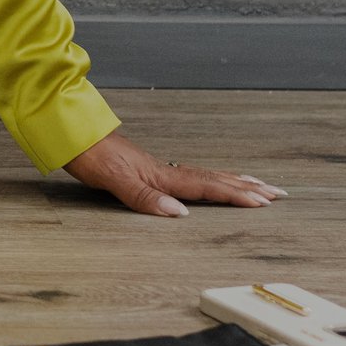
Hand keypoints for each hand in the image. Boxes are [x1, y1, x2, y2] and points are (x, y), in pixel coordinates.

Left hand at [61, 130, 286, 216]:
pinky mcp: (145, 168)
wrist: (67, 131)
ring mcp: (155, 167)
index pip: (206, 187)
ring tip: (257, 185)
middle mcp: (163, 170)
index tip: (264, 202)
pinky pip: (189, 174)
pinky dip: (208, 179)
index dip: (235, 195)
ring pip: (204, 174)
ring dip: (232, 181)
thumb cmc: (86, 154)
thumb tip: (179, 214)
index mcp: (160, 176)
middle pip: (214, 178)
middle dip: (247, 187)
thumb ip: (144, 197)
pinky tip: (208, 181)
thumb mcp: (112, 179)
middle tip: (278, 193)